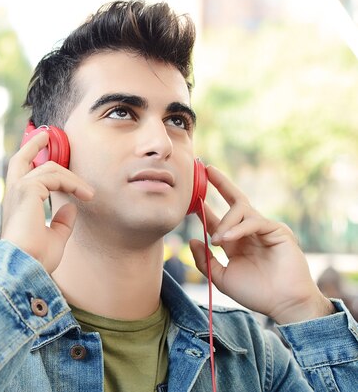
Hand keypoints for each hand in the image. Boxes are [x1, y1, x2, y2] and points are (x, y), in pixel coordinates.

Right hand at [1, 130, 93, 272]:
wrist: (25, 266)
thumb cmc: (36, 258)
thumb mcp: (54, 238)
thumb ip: (61, 222)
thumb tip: (71, 208)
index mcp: (18, 205)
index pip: (23, 177)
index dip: (33, 162)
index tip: (45, 153)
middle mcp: (14, 194)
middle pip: (21, 159)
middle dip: (33, 144)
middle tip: (46, 134)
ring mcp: (19, 190)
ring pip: (49, 169)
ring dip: (73, 178)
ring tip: (90, 193)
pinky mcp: (28, 189)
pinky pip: (55, 176)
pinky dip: (72, 183)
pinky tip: (85, 194)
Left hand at [189, 166, 333, 324]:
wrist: (282, 305)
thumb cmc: (255, 293)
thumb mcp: (221, 277)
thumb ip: (205, 260)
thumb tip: (194, 239)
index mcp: (235, 241)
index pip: (217, 219)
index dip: (204, 207)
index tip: (191, 196)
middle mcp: (248, 232)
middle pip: (234, 201)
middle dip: (221, 184)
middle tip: (207, 169)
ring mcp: (264, 229)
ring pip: (241, 210)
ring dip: (225, 222)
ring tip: (218, 240)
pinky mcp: (278, 230)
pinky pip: (254, 221)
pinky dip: (239, 229)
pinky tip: (227, 240)